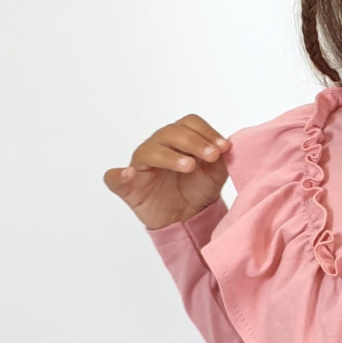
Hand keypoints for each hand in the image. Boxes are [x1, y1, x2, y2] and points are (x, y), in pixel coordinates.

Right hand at [103, 115, 231, 229]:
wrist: (188, 218)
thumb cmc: (198, 189)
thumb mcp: (216, 173)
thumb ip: (221, 158)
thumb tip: (227, 146)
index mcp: (179, 139)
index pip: (189, 124)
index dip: (207, 132)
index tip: (223, 147)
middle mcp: (158, 146)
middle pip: (171, 132)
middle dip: (194, 142)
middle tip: (211, 156)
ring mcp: (141, 165)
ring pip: (149, 151)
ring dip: (170, 156)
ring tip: (189, 166)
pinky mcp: (127, 186)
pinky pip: (114, 178)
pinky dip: (119, 175)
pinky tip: (129, 174)